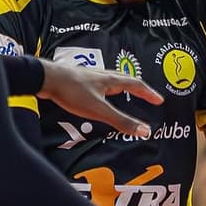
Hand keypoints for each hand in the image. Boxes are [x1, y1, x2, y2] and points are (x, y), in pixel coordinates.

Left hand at [38, 60, 162, 137]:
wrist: (46, 79)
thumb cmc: (73, 92)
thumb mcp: (99, 110)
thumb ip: (121, 121)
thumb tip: (145, 131)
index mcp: (110, 80)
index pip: (135, 84)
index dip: (148, 93)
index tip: (159, 100)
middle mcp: (101, 75)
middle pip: (124, 79)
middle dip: (137, 88)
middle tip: (145, 95)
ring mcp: (88, 76)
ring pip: (110, 80)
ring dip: (120, 87)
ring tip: (123, 94)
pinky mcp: (76, 80)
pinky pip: (96, 84)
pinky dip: (104, 90)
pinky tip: (96, 95)